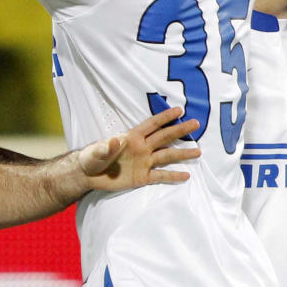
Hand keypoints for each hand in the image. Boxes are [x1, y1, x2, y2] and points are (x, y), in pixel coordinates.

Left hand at [80, 106, 199, 191]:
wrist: (89, 175)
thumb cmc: (91, 158)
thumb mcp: (96, 152)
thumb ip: (106, 147)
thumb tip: (115, 139)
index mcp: (132, 138)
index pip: (151, 125)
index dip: (164, 117)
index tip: (179, 109)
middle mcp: (142, 148)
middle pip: (164, 137)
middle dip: (179, 130)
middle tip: (196, 123)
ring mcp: (143, 163)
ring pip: (166, 156)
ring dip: (182, 154)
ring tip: (198, 152)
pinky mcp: (142, 177)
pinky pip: (160, 176)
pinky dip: (172, 176)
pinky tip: (186, 175)